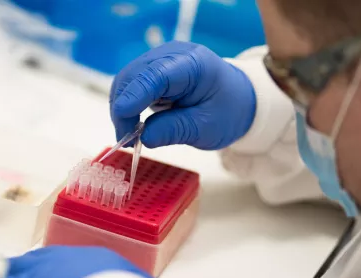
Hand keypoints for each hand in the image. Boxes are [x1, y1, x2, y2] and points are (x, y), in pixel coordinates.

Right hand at [110, 40, 256, 149]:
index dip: (134, 97)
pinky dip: (128, 105)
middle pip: (133, 76)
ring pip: (127, 80)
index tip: (123, 122)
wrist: (239, 98)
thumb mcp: (206, 128)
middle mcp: (172, 54)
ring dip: (122, 108)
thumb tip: (143, 137)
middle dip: (123, 108)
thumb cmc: (227, 110)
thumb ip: (174, 130)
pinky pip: (131, 84)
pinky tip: (134, 124)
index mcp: (193, 64)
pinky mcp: (153, 69)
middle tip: (126, 140)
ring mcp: (160, 59)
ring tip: (130, 135)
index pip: (155, 76)